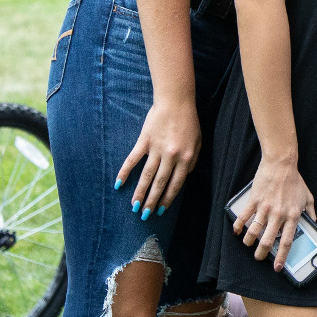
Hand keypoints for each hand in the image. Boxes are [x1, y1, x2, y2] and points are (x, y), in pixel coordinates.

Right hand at [115, 96, 200, 217]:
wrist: (176, 101)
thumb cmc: (189, 122)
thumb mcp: (198, 143)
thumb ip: (191, 162)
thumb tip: (183, 178)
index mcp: (185, 158)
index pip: (175, 184)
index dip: (168, 199)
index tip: (161, 210)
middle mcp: (171, 156)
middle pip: (160, 183)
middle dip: (152, 201)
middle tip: (145, 215)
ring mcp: (156, 149)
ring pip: (146, 175)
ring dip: (139, 192)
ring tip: (134, 206)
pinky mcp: (144, 141)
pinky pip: (133, 159)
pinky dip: (124, 172)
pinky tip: (118, 184)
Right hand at [233, 160, 314, 270]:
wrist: (281, 164)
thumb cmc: (295, 180)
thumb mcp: (308, 197)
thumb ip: (311, 212)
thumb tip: (315, 223)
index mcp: (293, 215)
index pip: (287, 241)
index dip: (282, 256)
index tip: (278, 267)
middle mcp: (279, 214)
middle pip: (267, 241)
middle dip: (261, 254)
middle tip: (259, 258)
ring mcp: (265, 208)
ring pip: (253, 232)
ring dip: (248, 242)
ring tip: (248, 244)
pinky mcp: (254, 200)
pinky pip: (244, 217)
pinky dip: (238, 226)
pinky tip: (237, 231)